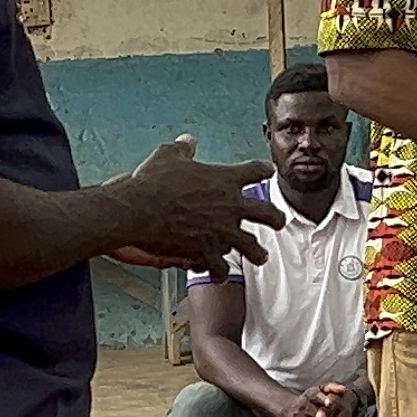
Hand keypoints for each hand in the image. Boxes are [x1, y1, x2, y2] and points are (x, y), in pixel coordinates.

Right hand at [114, 138, 275, 271]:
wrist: (138, 211)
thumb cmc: (152, 183)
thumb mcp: (168, 156)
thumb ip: (183, 149)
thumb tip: (187, 142)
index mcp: (225, 179)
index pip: (255, 171)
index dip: (263, 170)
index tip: (267, 171)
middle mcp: (230, 206)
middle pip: (267, 213)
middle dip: (276, 218)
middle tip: (278, 221)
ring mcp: (221, 232)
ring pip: (252, 247)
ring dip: (257, 252)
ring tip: (261, 256)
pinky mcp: (206, 252)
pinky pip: (221, 267)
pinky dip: (221, 271)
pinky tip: (220, 274)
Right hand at [278, 382, 350, 416]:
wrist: (286, 405)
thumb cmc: (308, 398)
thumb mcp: (318, 389)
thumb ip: (332, 388)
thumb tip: (345, 390)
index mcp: (311, 395)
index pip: (317, 396)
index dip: (323, 399)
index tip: (330, 402)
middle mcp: (305, 406)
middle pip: (320, 414)